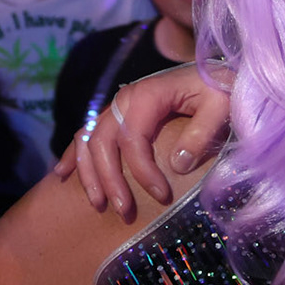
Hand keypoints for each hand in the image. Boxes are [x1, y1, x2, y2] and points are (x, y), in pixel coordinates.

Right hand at [54, 66, 228, 218]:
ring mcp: (117, 106)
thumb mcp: (221, 107)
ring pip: (88, 141)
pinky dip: (73, 155)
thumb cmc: (222, 90)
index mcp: (147, 95)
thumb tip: (176, 165)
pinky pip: (87, 134)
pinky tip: (63, 175)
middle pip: (103, 143)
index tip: (161, 196)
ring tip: (99, 204)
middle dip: (109, 180)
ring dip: (89, 174)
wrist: (218, 73)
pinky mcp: (117, 114)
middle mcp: (124, 98)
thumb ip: (201, 133)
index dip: (142, 171)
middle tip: (124, 211)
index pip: (133, 139)